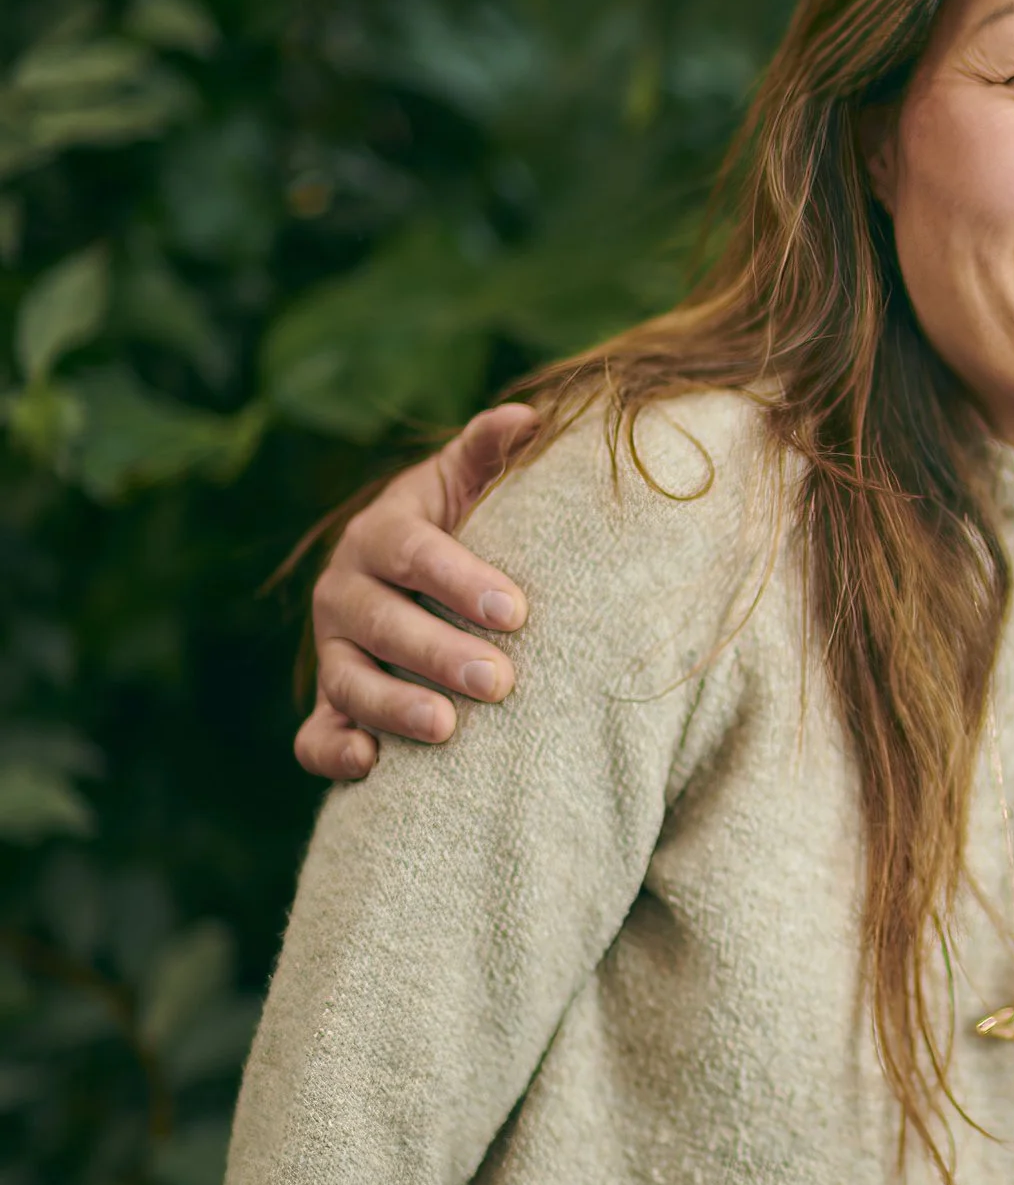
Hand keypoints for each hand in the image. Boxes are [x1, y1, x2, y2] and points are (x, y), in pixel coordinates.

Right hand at [295, 404, 540, 780]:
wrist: (414, 580)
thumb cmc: (459, 527)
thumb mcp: (469, 486)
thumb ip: (491, 453)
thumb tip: (529, 418)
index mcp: (380, 534)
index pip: (414, 553)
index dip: (460, 580)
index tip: (516, 611)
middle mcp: (344, 593)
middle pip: (382, 623)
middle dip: (439, 653)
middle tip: (500, 681)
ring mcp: (333, 653)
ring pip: (347, 681)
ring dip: (392, 706)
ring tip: (445, 728)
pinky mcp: (330, 706)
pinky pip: (315, 736)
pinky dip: (333, 753)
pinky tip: (371, 765)